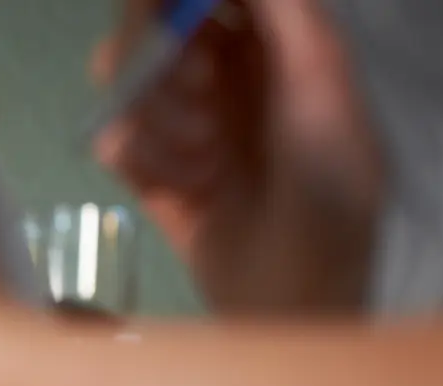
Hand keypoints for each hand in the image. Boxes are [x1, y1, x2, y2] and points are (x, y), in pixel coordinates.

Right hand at [91, 0, 382, 313]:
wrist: (295, 297)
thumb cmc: (329, 191)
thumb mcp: (323, 85)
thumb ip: (288, 12)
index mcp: (272, 47)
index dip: (175, 1)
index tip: (167, 15)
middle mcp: (222, 77)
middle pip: (153, 27)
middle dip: (165, 57)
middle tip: (197, 90)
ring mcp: (181, 126)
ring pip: (128, 81)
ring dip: (160, 115)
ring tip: (205, 158)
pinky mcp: (149, 175)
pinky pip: (114, 137)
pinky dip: (142, 158)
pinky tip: (186, 187)